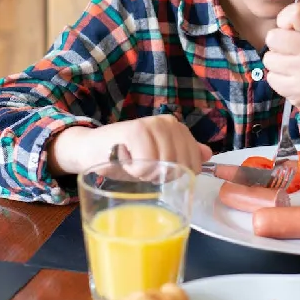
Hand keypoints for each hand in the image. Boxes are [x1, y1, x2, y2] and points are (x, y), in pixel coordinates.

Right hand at [47, 114, 211, 176]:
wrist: (91, 151)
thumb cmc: (125, 158)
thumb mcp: (158, 159)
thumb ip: (182, 154)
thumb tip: (208, 153)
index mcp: (177, 129)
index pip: (196, 161)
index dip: (178, 175)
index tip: (157, 171)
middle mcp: (168, 122)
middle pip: (182, 165)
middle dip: (162, 176)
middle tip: (142, 170)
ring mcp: (152, 124)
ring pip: (165, 165)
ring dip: (147, 175)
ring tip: (134, 165)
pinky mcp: (135, 130)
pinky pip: (147, 165)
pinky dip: (135, 171)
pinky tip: (125, 162)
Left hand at [262, 0, 299, 119]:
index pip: (294, 13)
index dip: (285, 18)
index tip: (292, 27)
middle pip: (273, 37)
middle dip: (278, 43)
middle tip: (292, 49)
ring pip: (269, 59)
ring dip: (277, 62)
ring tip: (294, 65)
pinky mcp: (298, 91)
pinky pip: (271, 78)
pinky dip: (279, 79)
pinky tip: (294, 79)